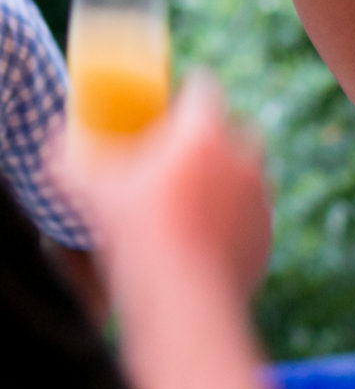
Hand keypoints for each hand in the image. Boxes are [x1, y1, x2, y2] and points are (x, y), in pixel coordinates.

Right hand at [56, 71, 271, 303]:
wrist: (181, 301)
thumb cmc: (136, 239)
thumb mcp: (94, 194)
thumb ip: (71, 161)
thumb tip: (54, 142)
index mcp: (203, 134)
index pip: (204, 87)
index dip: (187, 93)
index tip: (173, 107)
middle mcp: (242, 157)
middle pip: (235, 126)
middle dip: (214, 136)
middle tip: (182, 158)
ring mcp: (259, 195)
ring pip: (249, 170)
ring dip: (229, 177)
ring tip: (193, 201)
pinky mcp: (266, 231)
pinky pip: (254, 212)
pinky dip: (237, 217)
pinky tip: (207, 237)